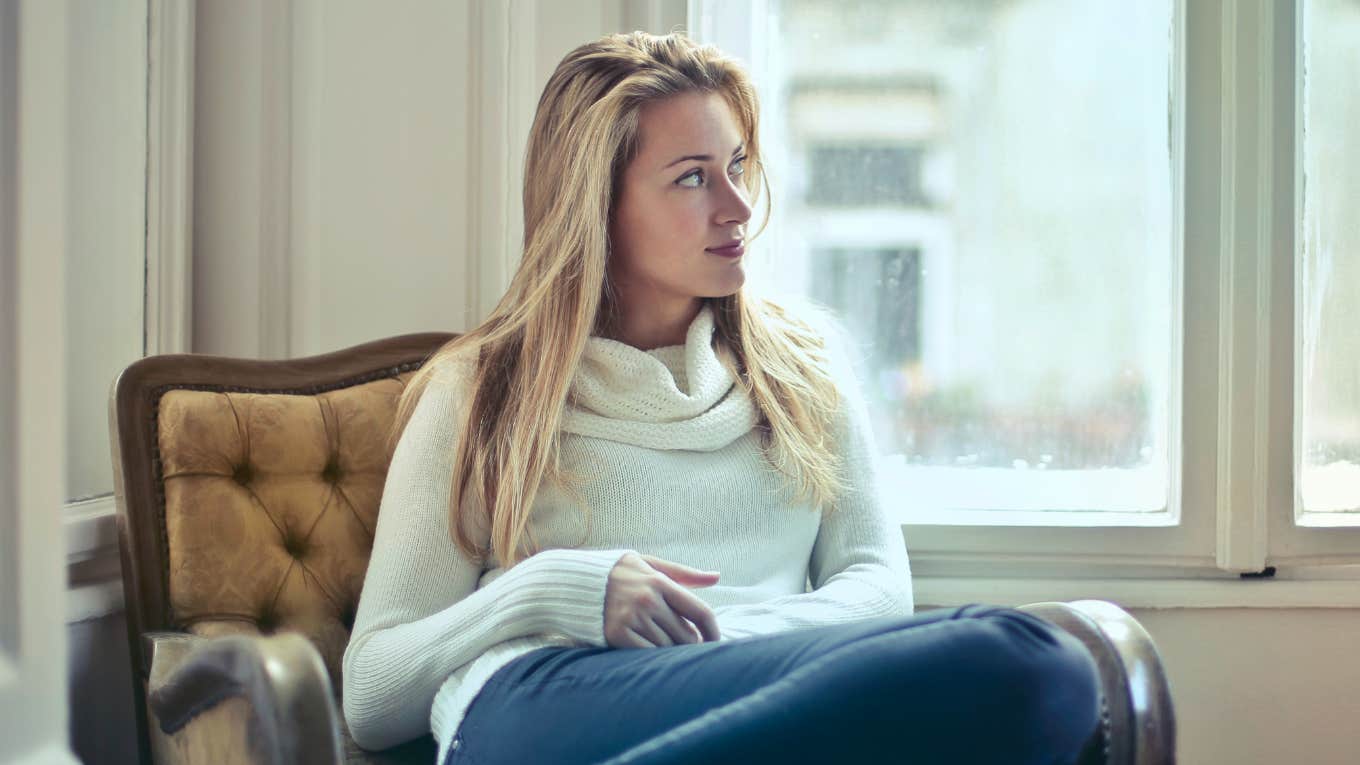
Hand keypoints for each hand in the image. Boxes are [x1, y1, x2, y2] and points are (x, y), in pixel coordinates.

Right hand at [604, 553, 721, 647]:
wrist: (572, 581)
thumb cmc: (618, 572)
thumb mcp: (649, 564)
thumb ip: (684, 573)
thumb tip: (716, 577)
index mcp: (659, 581)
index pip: (700, 611)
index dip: (713, 631)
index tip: (716, 641)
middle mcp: (647, 600)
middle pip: (686, 636)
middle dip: (690, 643)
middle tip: (683, 643)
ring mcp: (631, 618)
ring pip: (668, 649)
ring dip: (670, 651)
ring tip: (664, 644)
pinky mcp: (616, 635)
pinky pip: (647, 655)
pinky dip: (652, 656)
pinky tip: (650, 650)